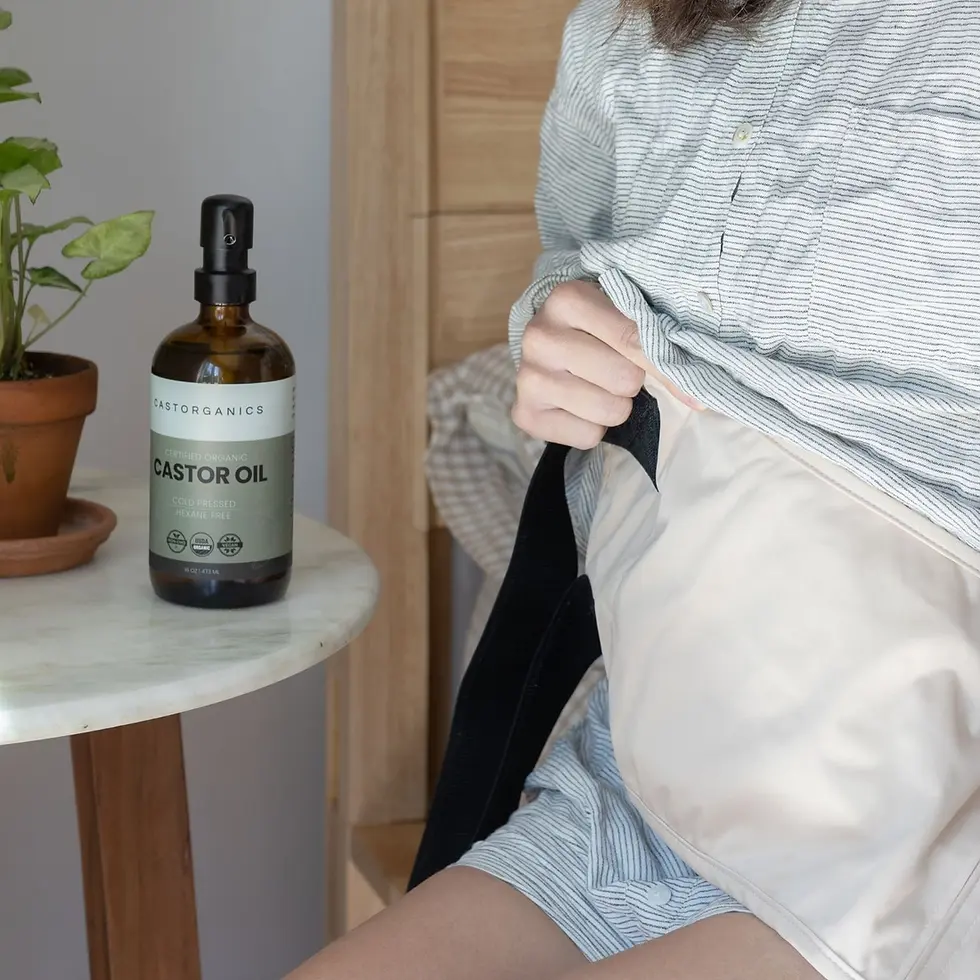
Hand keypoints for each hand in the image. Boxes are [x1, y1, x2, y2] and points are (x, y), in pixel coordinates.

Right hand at [512, 280, 700, 449]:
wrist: (548, 344)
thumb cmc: (595, 328)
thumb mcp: (623, 317)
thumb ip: (660, 346)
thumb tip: (702, 398)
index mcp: (567, 298)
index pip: (634, 339)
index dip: (663, 362)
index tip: (684, 375)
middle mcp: (539, 335)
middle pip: (624, 379)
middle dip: (631, 381)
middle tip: (616, 370)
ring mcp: (527, 376)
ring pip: (608, 411)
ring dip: (615, 406)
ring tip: (598, 387)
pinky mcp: (524, 413)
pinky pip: (587, 437)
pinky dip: (593, 428)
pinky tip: (578, 406)